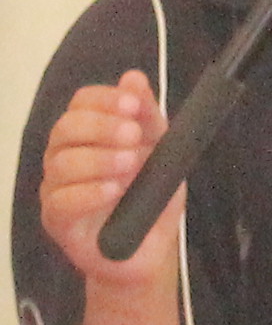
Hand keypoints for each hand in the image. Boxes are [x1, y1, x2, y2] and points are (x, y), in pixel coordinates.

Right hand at [39, 74, 181, 293]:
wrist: (151, 247)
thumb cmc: (151, 196)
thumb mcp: (162, 151)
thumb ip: (148, 116)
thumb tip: (133, 77)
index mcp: (89, 135)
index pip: (81, 103)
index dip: (105, 100)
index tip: (134, 105)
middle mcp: (65, 156)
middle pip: (66, 128)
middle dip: (101, 126)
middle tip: (134, 136)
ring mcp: (57, 189)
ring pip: (62, 162)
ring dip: (100, 159)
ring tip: (131, 166)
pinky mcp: (56, 221)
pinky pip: (61, 200)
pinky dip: (89, 192)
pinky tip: (114, 191)